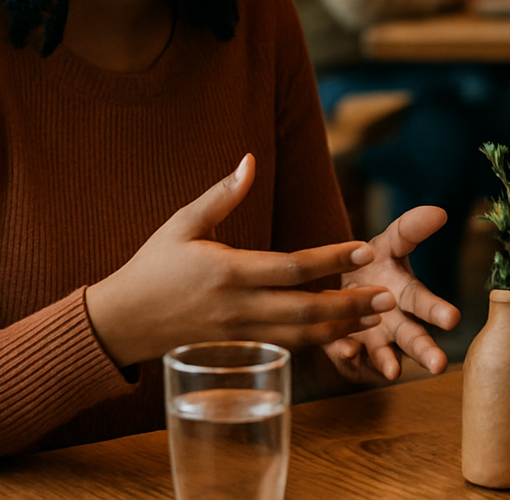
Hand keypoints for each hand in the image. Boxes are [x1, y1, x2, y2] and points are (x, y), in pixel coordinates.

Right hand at [85, 154, 395, 367]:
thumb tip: (250, 159)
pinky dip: (318, 342)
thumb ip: (222, 194)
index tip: (364, 249)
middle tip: (390, 296)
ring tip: (378, 316)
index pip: (291, 267)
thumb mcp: (182, 224)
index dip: (331, 260)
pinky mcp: (238, 349)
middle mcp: (236, 307)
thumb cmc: (152, 267)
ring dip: (343, 327)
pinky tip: (344, 331)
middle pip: (305, 309)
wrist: (120, 323)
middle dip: (351, 303)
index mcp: (226, 271)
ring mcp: (238, 334)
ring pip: (300, 335)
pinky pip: (285, 347)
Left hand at [325, 206, 461, 383]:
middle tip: (438, 364)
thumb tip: (440, 212)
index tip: (453, 319)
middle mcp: (395, 324)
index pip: (426, 304)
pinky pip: (347, 356)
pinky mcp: (345, 347)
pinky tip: (346, 353)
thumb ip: (412, 228)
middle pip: (413, 338)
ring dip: (388, 362)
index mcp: (408, 297)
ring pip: (384, 354)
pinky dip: (347, 355)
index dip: (438, 311)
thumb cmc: (375, 262)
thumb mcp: (392, 241)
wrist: (343, 281)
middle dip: (425, 350)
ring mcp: (371, 339)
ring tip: (393, 372)